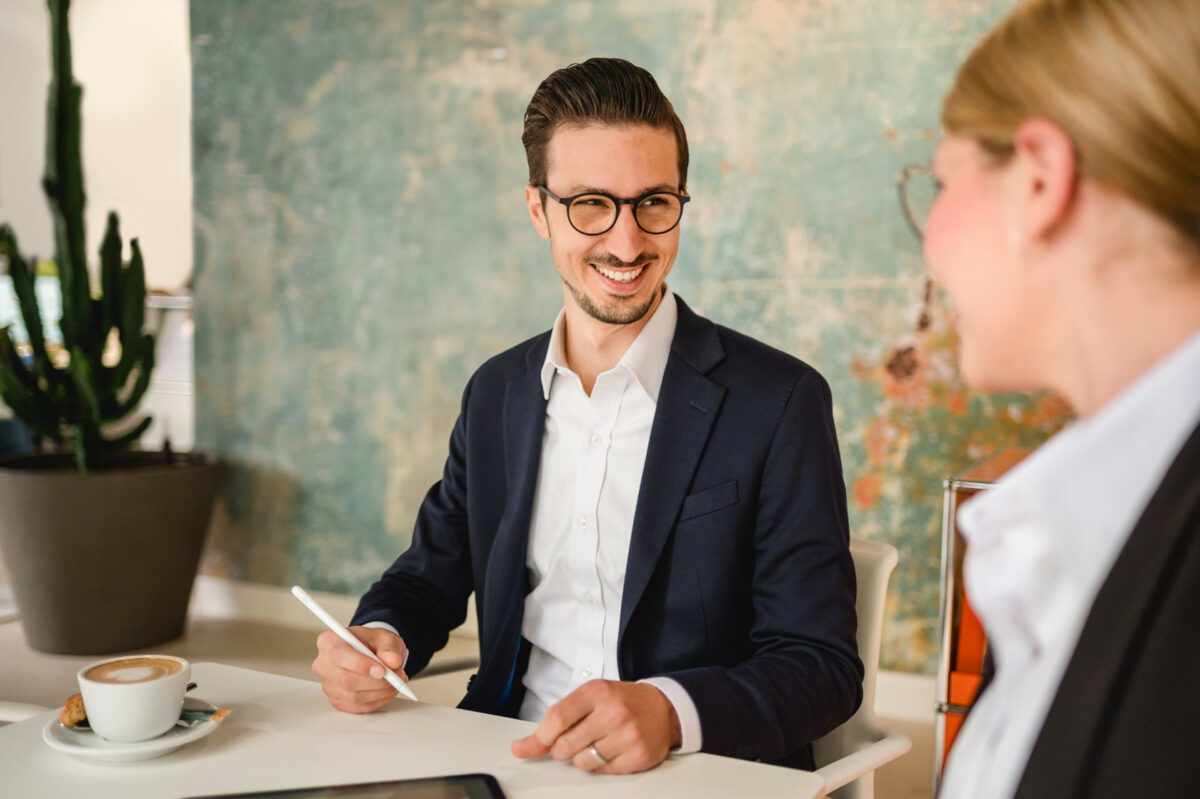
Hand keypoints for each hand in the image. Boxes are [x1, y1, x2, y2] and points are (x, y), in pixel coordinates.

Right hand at [311, 625, 408, 712]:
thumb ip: (389, 647)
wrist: (373, 653)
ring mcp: (328, 685)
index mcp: (329, 641)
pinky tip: (386, 691)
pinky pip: (357, 707)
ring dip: (380, 692)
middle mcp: (323, 664)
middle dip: (376, 681)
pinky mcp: (337, 700)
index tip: (382, 670)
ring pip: (353, 696)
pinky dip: (376, 701)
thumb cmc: (373, 643)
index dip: (360, 664)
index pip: (338, 654)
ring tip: (395, 682)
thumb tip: (393, 660)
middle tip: (396, 676)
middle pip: (345, 679)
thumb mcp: (384, 638)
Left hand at [510, 680, 681, 773]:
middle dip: (563, 749)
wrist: (662, 707)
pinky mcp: (640, 755)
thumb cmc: (619, 702)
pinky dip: (602, 766)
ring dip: (583, 758)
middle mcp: (614, 711)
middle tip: (575, 739)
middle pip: (566, 745)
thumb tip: (519, 748)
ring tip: (596, 743)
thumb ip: (553, 723)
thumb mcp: (587, 700)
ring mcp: (628, 734)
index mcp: (597, 691)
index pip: (557, 718)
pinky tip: (612, 750)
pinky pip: (604, 772)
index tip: (545, 739)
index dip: (543, 736)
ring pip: (583, 763)